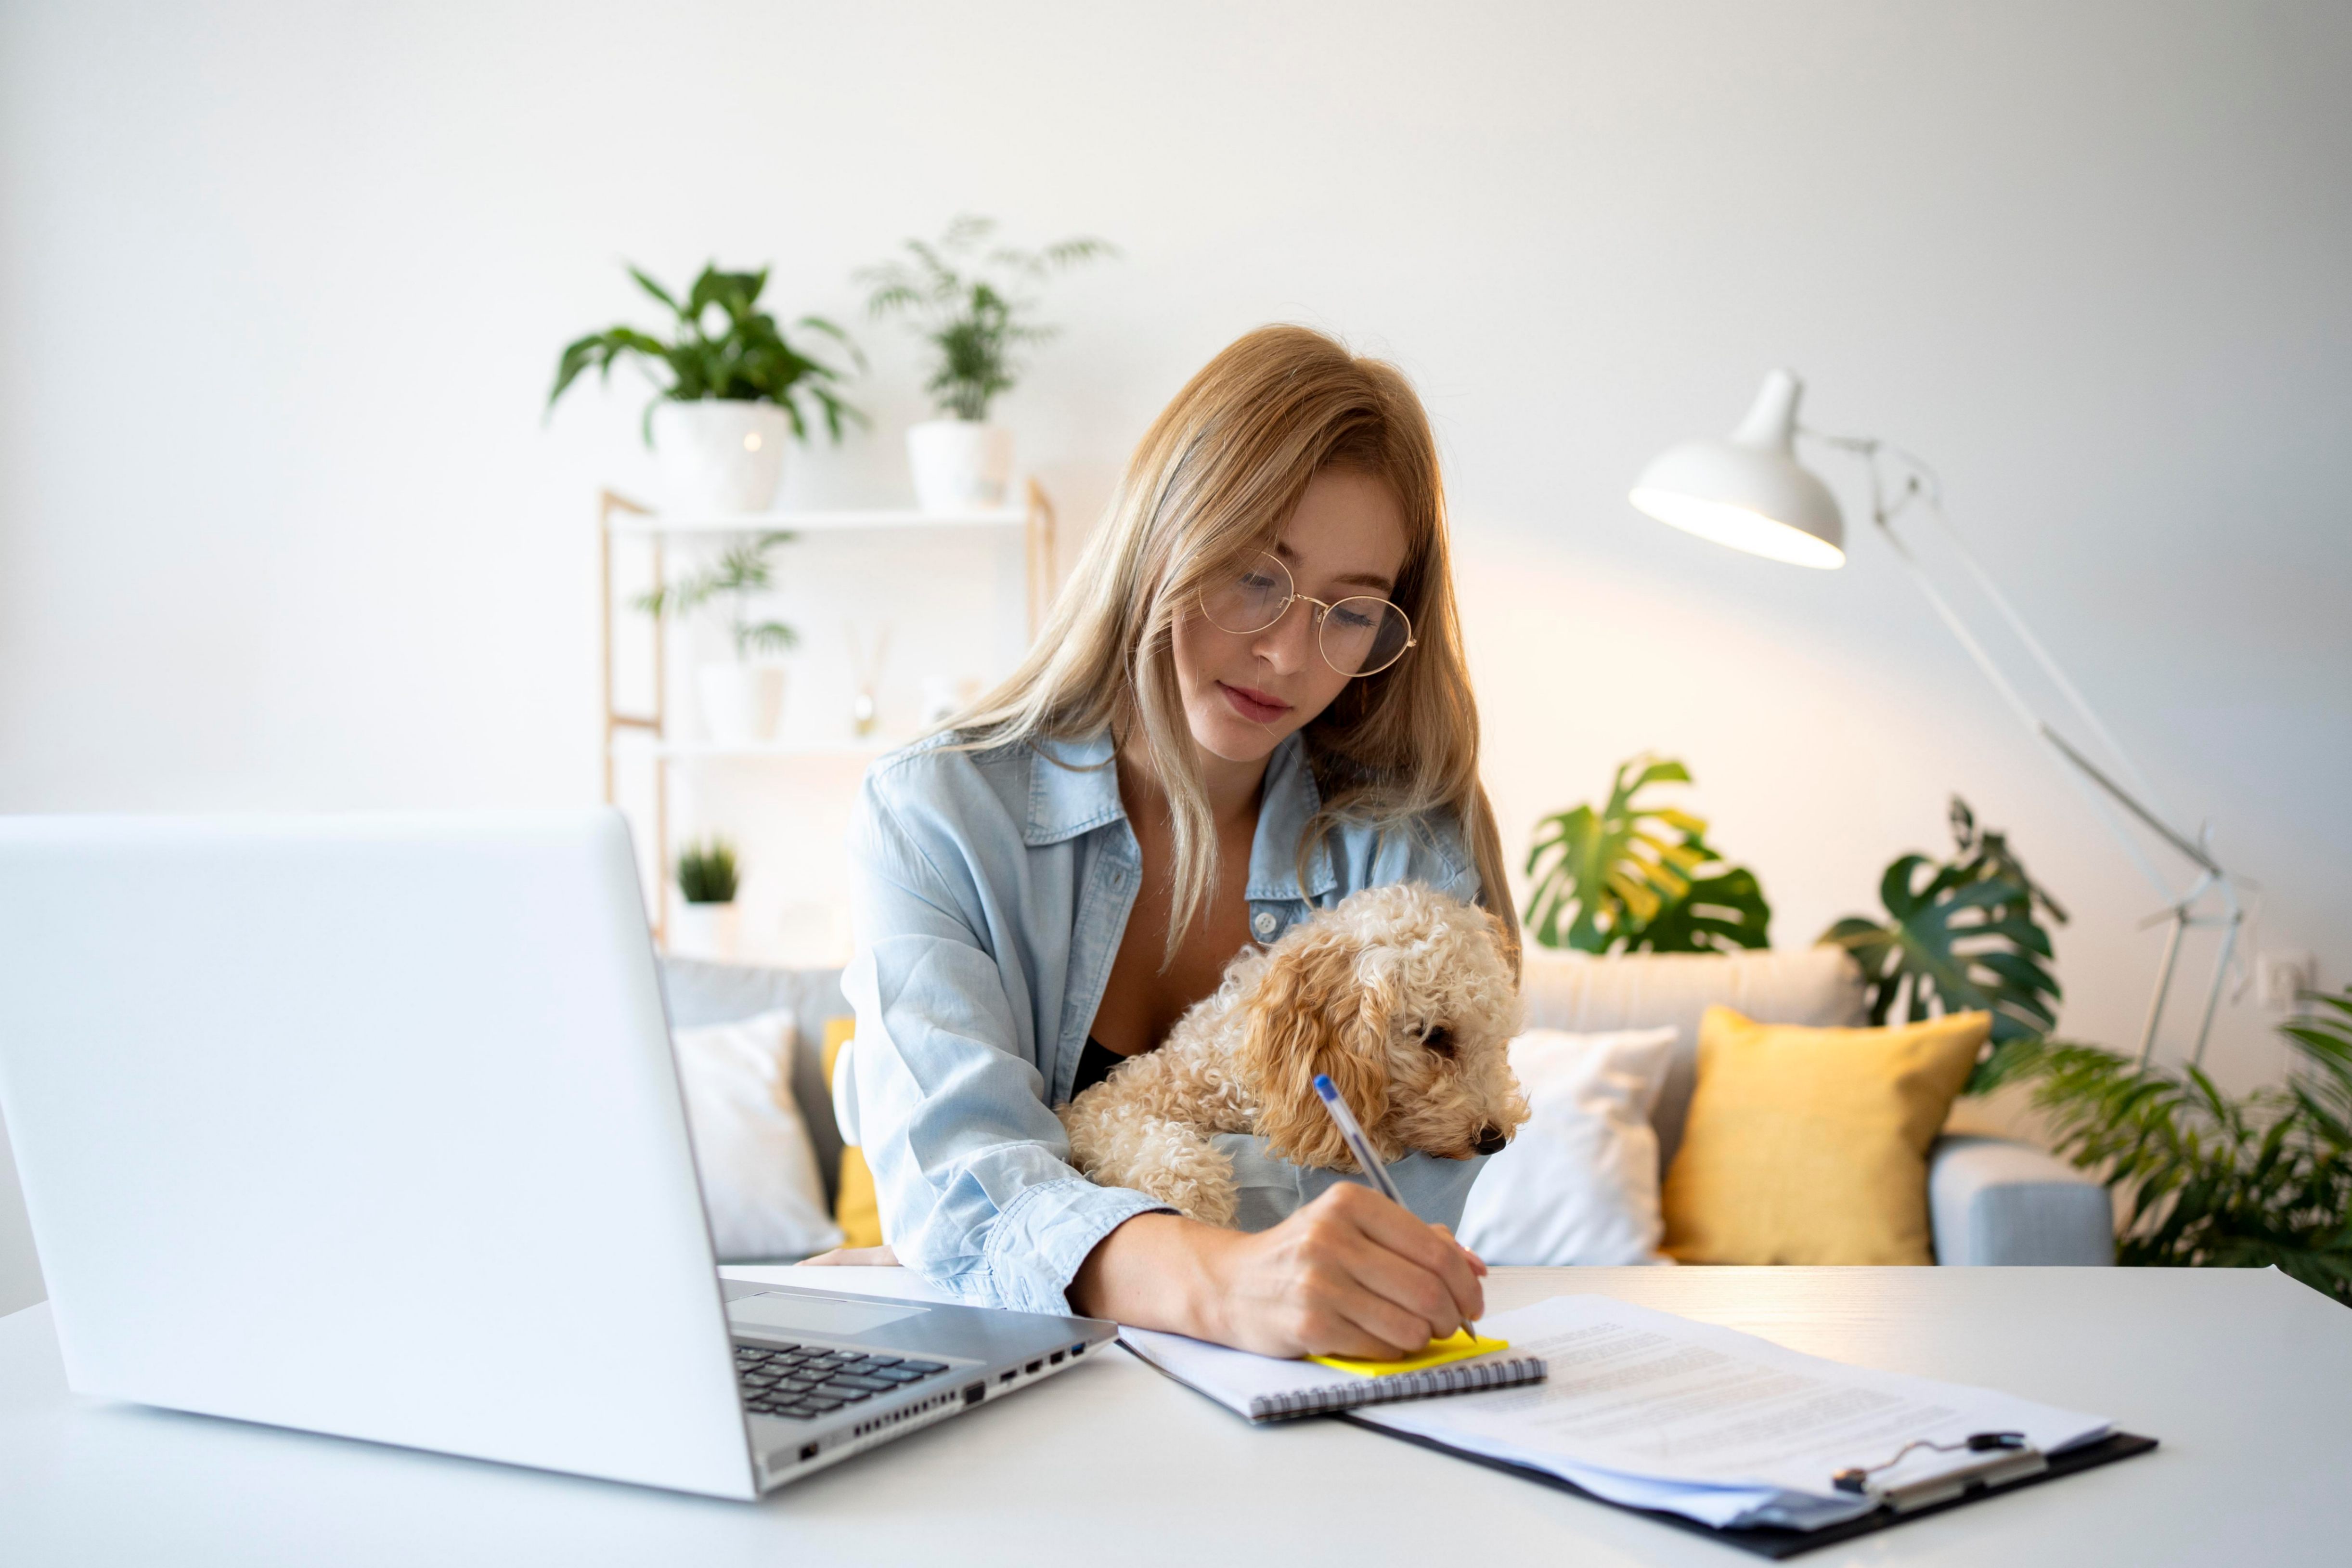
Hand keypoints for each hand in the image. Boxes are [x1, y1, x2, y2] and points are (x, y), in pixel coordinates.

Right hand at [1070, 1184, 1486, 1359]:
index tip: (1472, 1300)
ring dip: (1426, 1338)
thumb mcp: (1354, 1229)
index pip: (1436, 1248)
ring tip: (1416, 1333)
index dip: (1466, 1283)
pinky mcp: (1310, 1325)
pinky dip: (1395, 1352)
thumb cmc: (1304, 1256)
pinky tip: (1384, 1340)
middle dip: (1454, 1315)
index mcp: (1350, 1203)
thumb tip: (1476, 1268)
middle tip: (1452, 1324)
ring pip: (1410, 1324)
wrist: (1232, 1284)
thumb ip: (1417, 1241)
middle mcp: (1332, 1237)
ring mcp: (1318, 1282)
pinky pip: (1380, 1348)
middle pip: (1429, 1289)